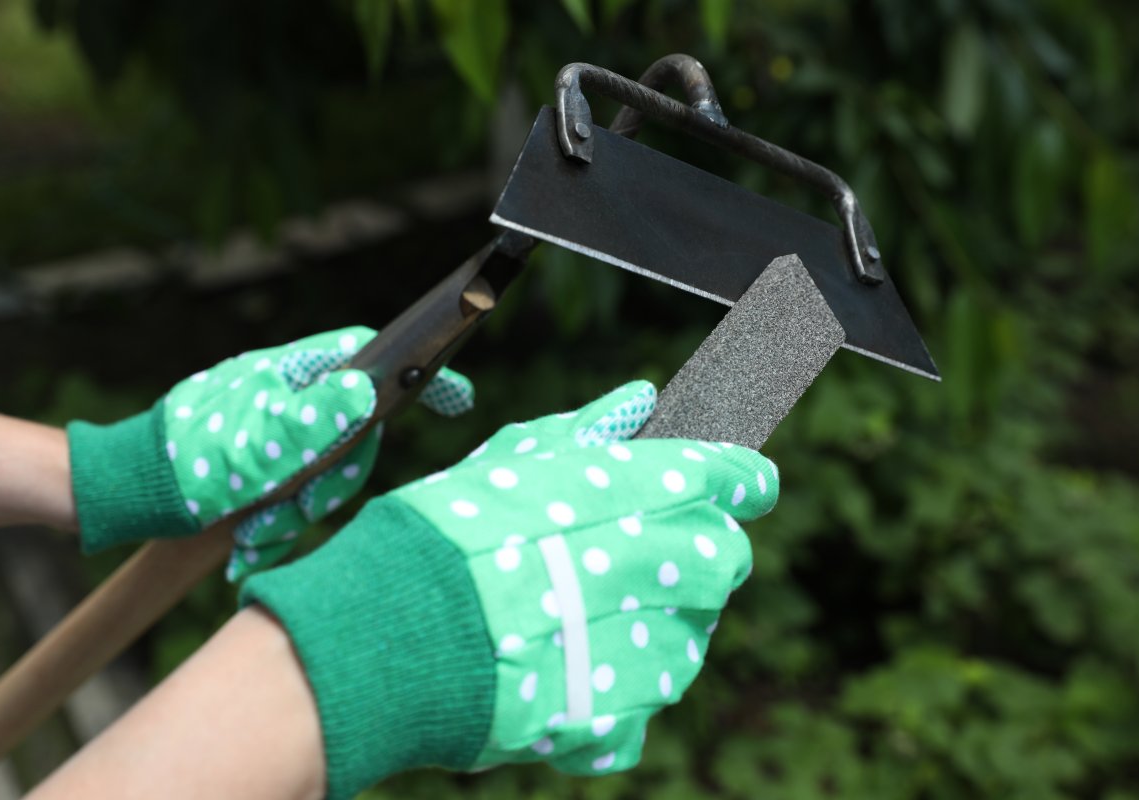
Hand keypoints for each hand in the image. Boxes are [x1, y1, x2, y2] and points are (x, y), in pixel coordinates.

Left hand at [67, 326, 473, 579]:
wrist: (127, 492)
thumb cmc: (188, 460)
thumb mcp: (258, 445)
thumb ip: (317, 420)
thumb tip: (368, 389)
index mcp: (294, 374)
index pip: (369, 358)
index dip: (418, 374)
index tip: (459, 398)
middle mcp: (293, 397)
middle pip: (355, 435)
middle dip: (329, 482)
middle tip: (292, 508)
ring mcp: (282, 431)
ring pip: (327, 473)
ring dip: (295, 512)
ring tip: (255, 531)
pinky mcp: (268, 465)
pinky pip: (298, 495)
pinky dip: (278, 523)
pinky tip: (249, 540)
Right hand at [241, 380, 777, 797]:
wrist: (400, 629)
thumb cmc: (450, 528)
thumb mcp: (515, 457)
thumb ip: (589, 430)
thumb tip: (639, 400)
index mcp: (654, 491)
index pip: (738, 478)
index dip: (735, 481)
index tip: (733, 487)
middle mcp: (674, 567)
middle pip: (723, 558)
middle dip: (688, 553)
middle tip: (618, 556)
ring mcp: (656, 649)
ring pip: (687, 635)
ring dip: (646, 625)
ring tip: (568, 618)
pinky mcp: (625, 714)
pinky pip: (641, 706)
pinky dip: (610, 695)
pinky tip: (559, 675)